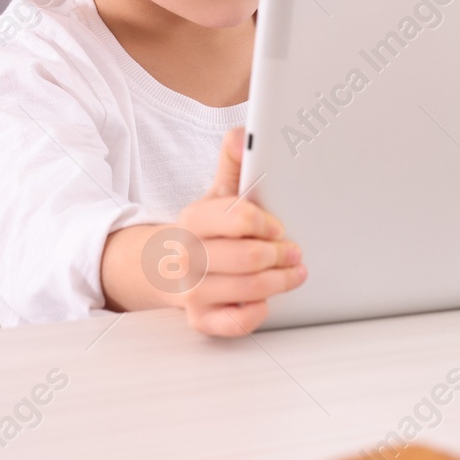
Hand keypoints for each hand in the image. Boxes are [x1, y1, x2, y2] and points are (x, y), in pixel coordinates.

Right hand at [172, 126, 306, 335]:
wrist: (165, 266)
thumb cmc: (205, 229)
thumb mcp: (218, 192)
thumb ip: (234, 160)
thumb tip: (242, 135)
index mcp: (193, 219)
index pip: (237, 217)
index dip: (266, 223)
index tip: (279, 226)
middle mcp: (187, 256)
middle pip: (248, 257)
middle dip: (281, 253)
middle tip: (294, 250)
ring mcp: (192, 291)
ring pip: (248, 290)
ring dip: (280, 280)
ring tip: (293, 271)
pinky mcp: (200, 320)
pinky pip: (235, 323)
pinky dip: (258, 312)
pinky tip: (266, 299)